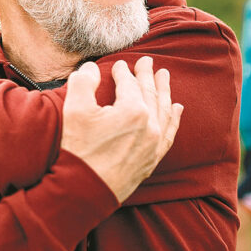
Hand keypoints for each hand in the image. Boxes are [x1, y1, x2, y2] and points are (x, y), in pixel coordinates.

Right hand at [60, 57, 183, 202]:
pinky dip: (173, 118)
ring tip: (164, 77)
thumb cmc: (78, 149)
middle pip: (150, 93)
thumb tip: (91, 68)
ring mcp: (154, 143)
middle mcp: (150, 125)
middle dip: (147, 75)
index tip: (119, 64)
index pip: (129, 84)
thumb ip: (83, 82)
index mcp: (133, 110)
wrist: (84, 189)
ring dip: (164, 91)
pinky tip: (176, 109)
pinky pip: (169, 133)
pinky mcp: (153, 158)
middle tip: (148, 61)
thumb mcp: (74, 110)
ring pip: (164, 110)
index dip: (124, 72)